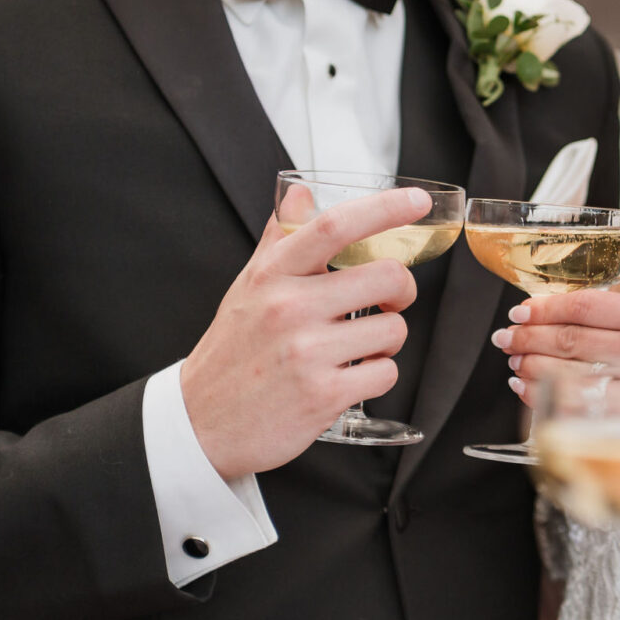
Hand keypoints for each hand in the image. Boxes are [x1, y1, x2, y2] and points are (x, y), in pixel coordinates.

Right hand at [181, 188, 430, 474]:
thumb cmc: (232, 354)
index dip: (385, 208)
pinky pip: (386, 372)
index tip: (417, 202)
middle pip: (387, 277)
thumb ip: (278, 240)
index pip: (335, 226)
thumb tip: (300, 195)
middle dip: (402, 291)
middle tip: (390, 301)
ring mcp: (307, 352)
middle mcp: (289, 308)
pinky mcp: (323, 395)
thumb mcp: (247, 288)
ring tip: (357, 348)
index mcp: (272, 275)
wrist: (202, 424)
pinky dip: (377, 375)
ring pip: (394, 329)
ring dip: (387, 341)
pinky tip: (350, 377)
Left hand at [492, 291, 619, 403]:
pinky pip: (571, 407)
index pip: (585, 307)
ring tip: (514, 361)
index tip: (519, 312)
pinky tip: (527, 388)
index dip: (544, 308)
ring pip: (565, 373)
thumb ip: (608, 317)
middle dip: (528, 337)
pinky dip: (541, 396)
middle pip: (570, 339)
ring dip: (530, 366)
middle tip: (507, 338)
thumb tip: (539, 313)